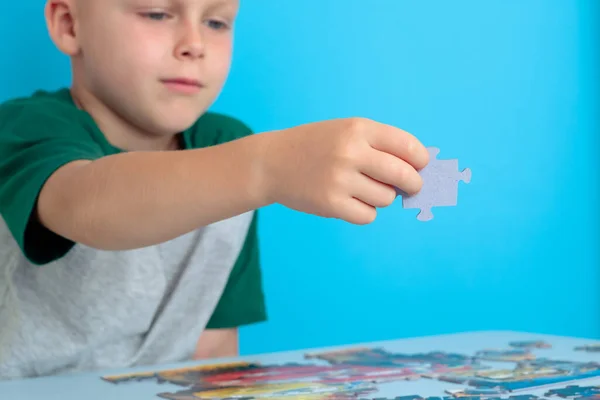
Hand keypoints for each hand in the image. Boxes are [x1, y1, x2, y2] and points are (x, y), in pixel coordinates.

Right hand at [259, 117, 429, 223]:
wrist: (272, 162)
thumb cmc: (315, 146)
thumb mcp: (345, 131)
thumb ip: (379, 145)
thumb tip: (417, 171)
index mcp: (358, 129)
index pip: (408, 146)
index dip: (420, 160)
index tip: (420, 166)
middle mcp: (351, 152)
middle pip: (403, 175)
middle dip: (413, 184)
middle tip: (410, 187)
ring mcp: (340, 179)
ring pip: (386, 198)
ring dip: (381, 197)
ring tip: (361, 189)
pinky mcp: (331, 204)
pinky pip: (368, 215)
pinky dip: (364, 211)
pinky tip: (349, 201)